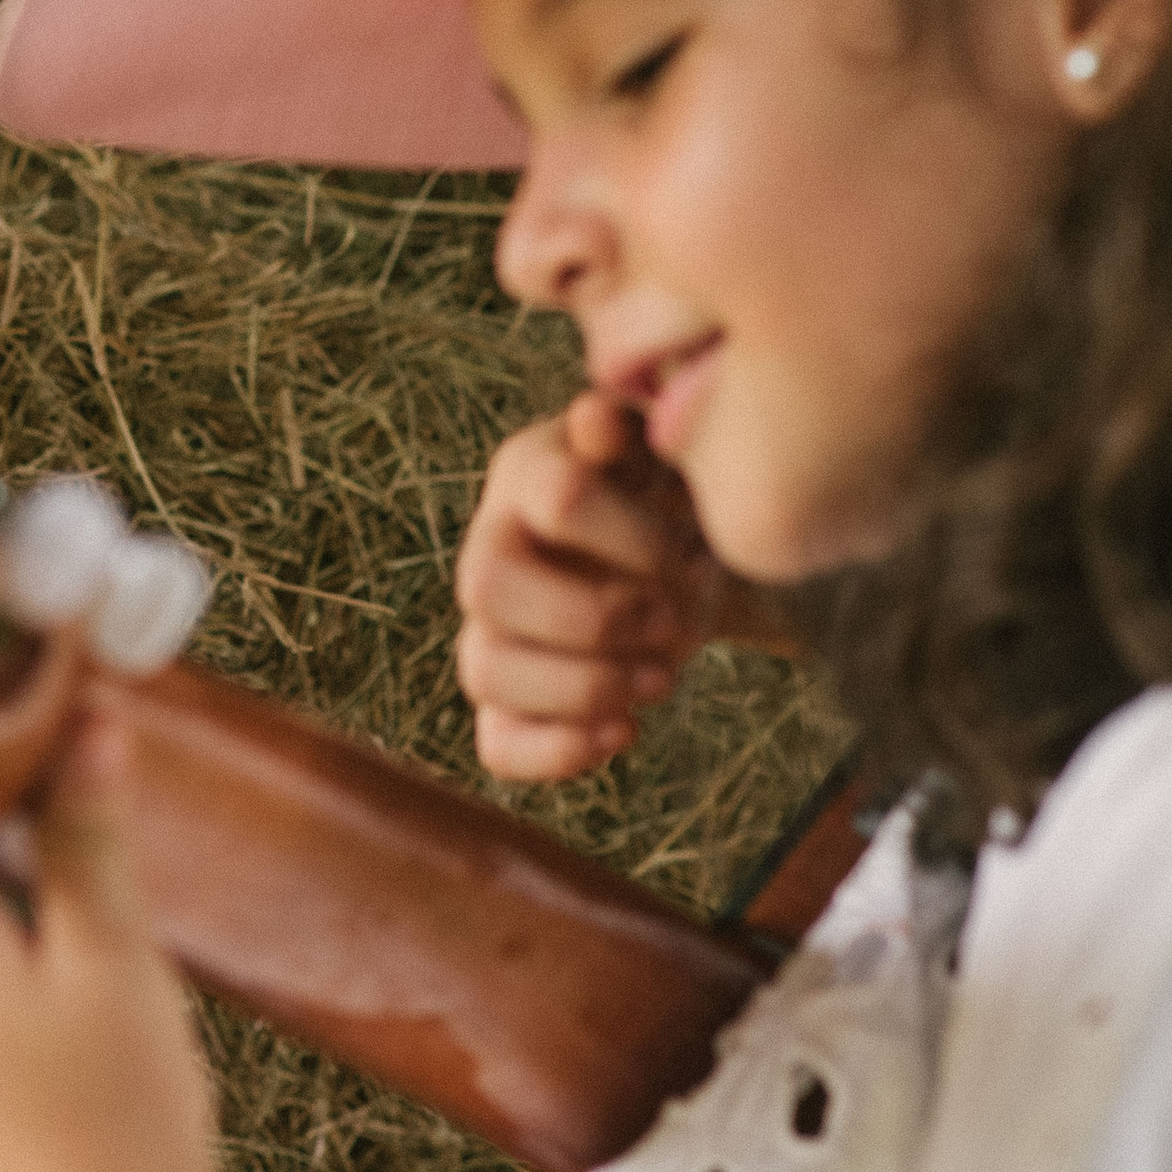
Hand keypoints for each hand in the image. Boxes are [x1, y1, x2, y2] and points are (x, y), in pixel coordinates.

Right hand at [454, 391, 787, 780]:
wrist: (686, 559)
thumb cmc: (674, 496)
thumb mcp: (667, 451)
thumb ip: (633, 431)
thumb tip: (597, 419)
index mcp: (527, 474)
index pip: (558, 498)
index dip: (635, 540)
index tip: (687, 559)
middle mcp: (488, 547)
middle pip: (484, 586)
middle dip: (592, 618)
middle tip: (668, 626)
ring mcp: (490, 629)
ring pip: (484, 670)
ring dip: (583, 688)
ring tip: (659, 680)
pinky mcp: (508, 701)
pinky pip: (495, 743)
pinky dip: (558, 752)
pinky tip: (625, 732)